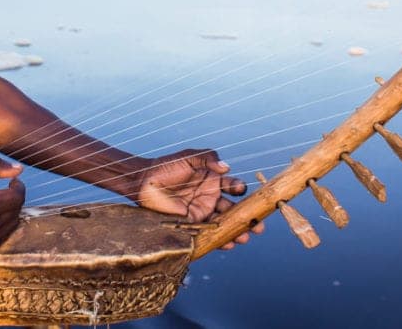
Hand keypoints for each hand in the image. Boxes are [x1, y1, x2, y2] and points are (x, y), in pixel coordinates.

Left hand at [136, 149, 262, 248]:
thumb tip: (226, 168)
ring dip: (236, 231)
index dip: (241, 189)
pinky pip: (208, 234)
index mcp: (214, 181)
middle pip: (234, 209)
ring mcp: (203, 212)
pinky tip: (227, 243)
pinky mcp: (192, 224)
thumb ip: (208, 159)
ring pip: (224, 224)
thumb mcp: (190, 157)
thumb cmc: (167, 166)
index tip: (242, 191)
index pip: (234, 187)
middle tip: (258, 225)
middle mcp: (212, 198)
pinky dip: (219, 240)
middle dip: (247, 217)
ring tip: (245, 238)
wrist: (144, 182)